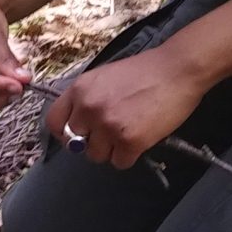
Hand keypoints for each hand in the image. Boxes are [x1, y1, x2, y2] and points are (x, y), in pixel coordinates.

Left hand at [44, 47, 211, 167]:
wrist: (178, 69)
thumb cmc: (145, 71)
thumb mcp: (104, 77)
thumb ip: (87, 97)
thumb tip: (79, 123)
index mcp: (80, 90)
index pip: (53, 122)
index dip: (64, 133)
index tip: (76, 135)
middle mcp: (89, 108)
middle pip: (75, 144)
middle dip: (91, 142)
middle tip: (109, 135)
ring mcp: (108, 126)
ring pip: (97, 156)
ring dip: (111, 150)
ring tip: (128, 134)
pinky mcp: (129, 141)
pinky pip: (120, 163)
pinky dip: (130, 156)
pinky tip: (140, 139)